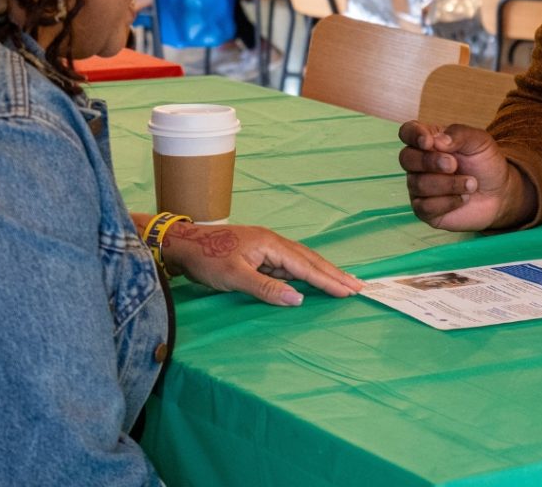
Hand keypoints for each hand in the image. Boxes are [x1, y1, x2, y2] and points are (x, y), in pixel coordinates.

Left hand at [159, 221, 361, 305]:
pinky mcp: (259, 255)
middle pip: (310, 259)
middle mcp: (273, 242)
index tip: (349, 290)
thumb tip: (298, 298)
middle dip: (333, 274)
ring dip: (321, 273)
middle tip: (357, 286)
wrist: (183, 243)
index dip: (328, 279)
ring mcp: (266, 248)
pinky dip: (304, 274)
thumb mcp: (235, 276)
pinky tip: (310, 281)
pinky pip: (288, 266)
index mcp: (271, 243)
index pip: (306, 265)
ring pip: (300, 262)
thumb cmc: (207, 258)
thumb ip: (266, 288)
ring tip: (342, 283)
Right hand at [397, 121, 536, 231]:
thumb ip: (459, 134)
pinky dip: (447, 202)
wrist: (499, 193)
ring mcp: (419, 187)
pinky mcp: (424, 210)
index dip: (413, 135)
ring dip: (448, 184)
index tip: (428, 142)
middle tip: (454, 165)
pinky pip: (424, 207)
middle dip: (430, 162)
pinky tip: (463, 198)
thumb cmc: (485, 163)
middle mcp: (418, 163)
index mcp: (429, 141)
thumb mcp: (479, 141)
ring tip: (471, 184)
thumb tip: (437, 140)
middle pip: (406, 158)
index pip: (408, 132)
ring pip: (418, 184)